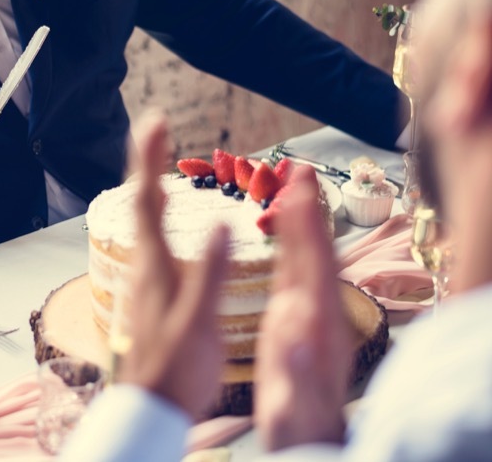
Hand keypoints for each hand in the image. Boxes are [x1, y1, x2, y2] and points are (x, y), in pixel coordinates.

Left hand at [117, 112, 230, 417]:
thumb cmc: (175, 368)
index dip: (149, 159)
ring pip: (144, 220)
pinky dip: (156, 214)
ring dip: (150, 185)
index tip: (155, 122)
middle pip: (141, 202)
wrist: (150, 405)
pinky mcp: (149, 290)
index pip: (147, 200)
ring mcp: (143, 277)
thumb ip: (210, 275)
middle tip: (154, 128)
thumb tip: (221, 226)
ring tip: (158, 161)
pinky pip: (150, 238)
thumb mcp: (198, 321)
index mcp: (154, 265)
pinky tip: (162, 218)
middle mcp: (143, 264)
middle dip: (146, 162)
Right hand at [254, 184, 351, 450]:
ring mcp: (309, 314)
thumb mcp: (292, 403)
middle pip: (316, 251)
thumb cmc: (299, 425)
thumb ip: (293, 372)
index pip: (313, 268)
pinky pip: (294, 271)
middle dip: (309, 210)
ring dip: (301, 218)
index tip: (299, 195)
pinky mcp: (296, 318)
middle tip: (301, 169)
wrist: (307, 440)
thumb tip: (289, 338)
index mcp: (317, 328)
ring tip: (295, 183)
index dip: (306, 231)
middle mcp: (318, 313)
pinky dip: (290, 243)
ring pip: (307, 256)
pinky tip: (285, 226)